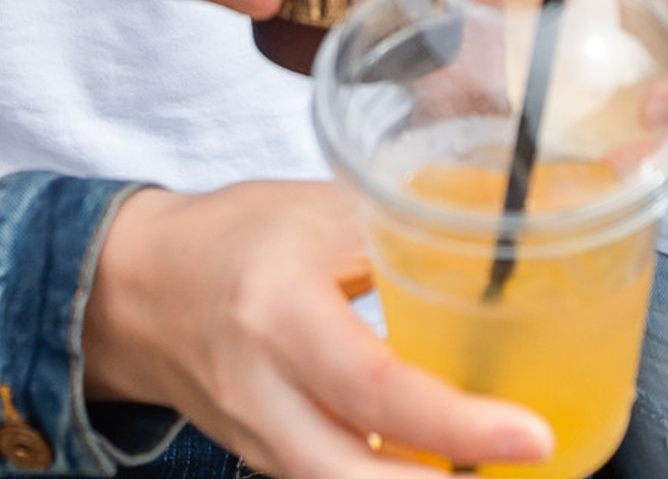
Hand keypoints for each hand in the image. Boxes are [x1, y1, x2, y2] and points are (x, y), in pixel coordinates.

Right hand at [83, 182, 551, 478]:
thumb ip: (396, 233)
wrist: (135, 289)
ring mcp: (261, 441)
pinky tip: (436, 469)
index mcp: (281, 316)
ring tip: (494, 469)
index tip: (532, 436)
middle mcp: (265, 394)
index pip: (377, 388)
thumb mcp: (315, 215)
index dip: (460, 424)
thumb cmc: (230, 238)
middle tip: (529, 469)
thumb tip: (493, 239)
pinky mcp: (265, 463)